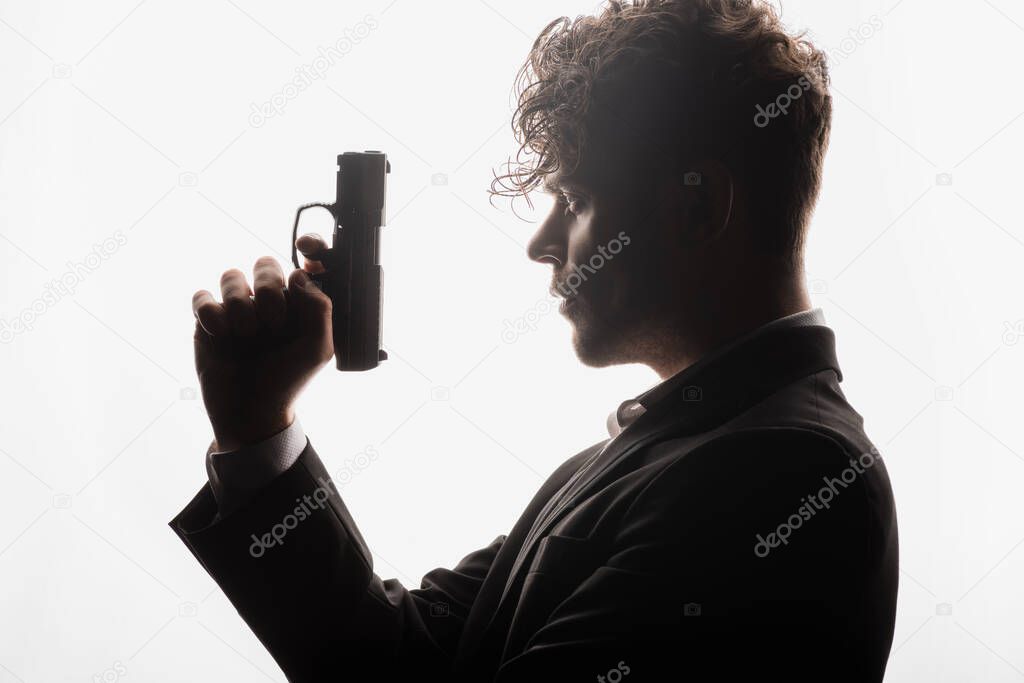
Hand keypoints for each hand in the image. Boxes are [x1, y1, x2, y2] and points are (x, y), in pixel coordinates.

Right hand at [192, 240, 331, 451]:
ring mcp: (237, 308)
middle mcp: (268, 300)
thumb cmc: (288, 380)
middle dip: (270, 288)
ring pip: (231, 276)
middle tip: (274, 322)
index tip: (306, 248)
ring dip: (240, 304)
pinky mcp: (207, 321)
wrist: (251, 412)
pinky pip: (202, 297)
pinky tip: (220, 335)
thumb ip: (320, 308)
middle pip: (265, 264)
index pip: (303, 263)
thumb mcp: (319, 349)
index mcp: (298, 303)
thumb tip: (300, 274)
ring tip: (247, 335)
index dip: (309, 246)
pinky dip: (210, 314)